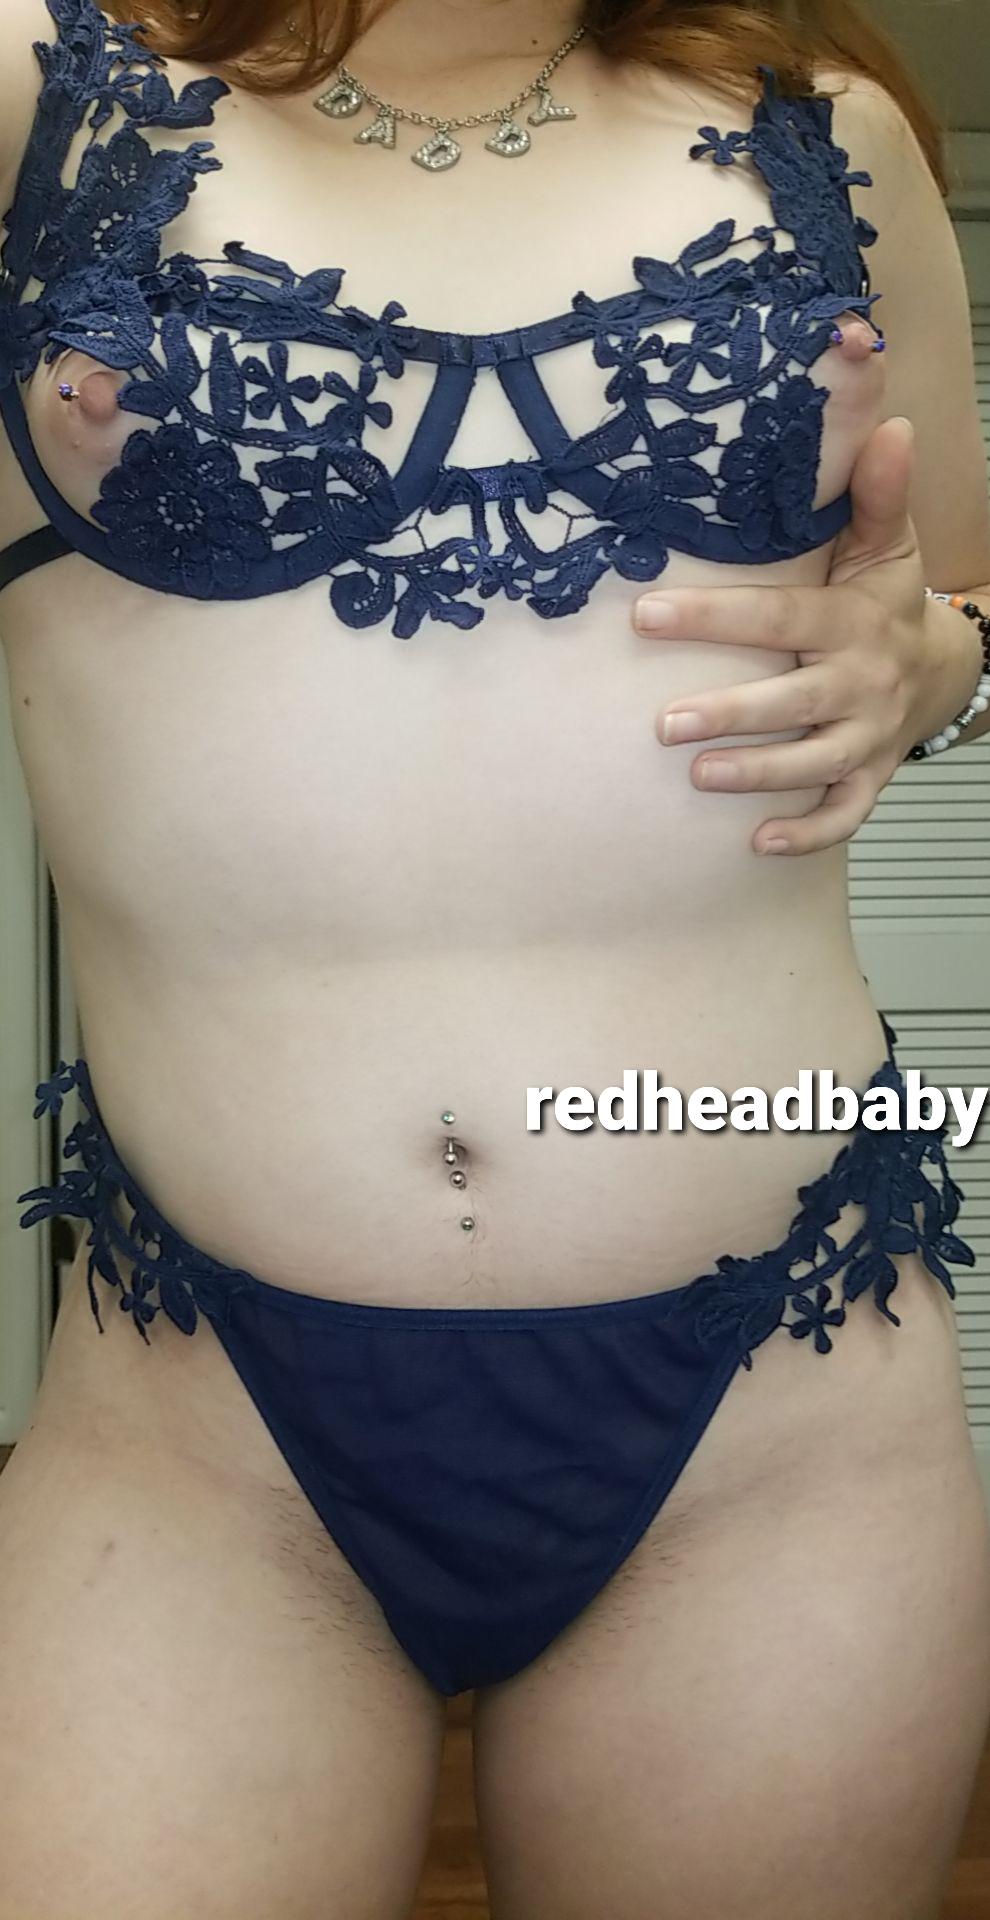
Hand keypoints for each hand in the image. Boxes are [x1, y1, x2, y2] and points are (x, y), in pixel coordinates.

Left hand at [632, 416, 976, 855]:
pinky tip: (757, 843)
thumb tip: (890, 422)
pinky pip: (843, 815)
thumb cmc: (887, 597)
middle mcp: (860, 683)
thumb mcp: (887, 542)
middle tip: (664, 725)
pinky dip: (807, 835)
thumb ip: (875, 491)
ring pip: (814, 765)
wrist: (944, 667)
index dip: (713, 617)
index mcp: (851, 621)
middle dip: (731, 713)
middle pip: (794, 703)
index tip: (644, 614)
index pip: (778, 616)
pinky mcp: (868, 776)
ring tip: (699, 775)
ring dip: (759, 774)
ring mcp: (867, 736)